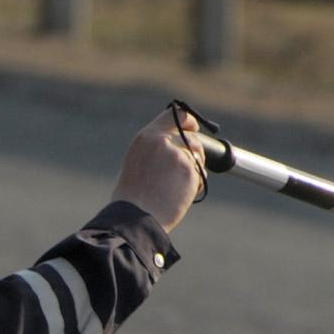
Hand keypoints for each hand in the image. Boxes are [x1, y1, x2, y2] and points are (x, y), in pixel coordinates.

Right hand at [111, 104, 205, 231]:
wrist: (135, 218)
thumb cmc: (132, 197)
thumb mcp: (137, 163)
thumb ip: (156, 150)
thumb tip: (179, 147)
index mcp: (145, 137)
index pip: (174, 115)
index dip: (188, 121)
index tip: (193, 128)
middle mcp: (162, 141)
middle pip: (192, 139)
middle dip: (194, 154)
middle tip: (184, 171)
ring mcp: (178, 155)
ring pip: (198, 158)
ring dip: (193, 171)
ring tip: (174, 189)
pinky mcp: (190, 170)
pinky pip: (200, 175)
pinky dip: (194, 186)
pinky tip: (179, 196)